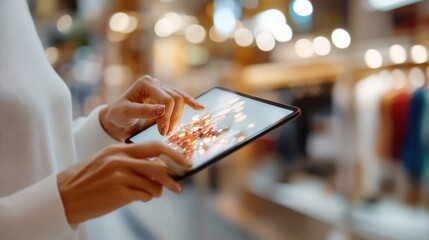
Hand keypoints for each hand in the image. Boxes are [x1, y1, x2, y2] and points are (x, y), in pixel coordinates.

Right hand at [57, 141, 190, 223]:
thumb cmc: (86, 180)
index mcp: (118, 149)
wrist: (63, 196)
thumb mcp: (105, 161)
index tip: (184, 160)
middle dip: (173, 176)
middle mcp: (121, 160)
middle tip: (178, 186)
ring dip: (158, 191)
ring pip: (155, 183)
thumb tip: (157, 168)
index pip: (153, 146)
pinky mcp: (120, 193)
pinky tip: (140, 198)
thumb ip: (129, 161)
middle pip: (159, 164)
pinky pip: (145, 195)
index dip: (172, 153)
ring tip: (153, 194)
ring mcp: (120, 176)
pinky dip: (146, 198)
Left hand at [100, 75, 203, 141]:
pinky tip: (200, 108)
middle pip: (176, 99)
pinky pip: (182, 99)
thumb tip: (163, 109)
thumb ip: (143, 111)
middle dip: (173, 118)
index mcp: (146, 83)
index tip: (162, 132)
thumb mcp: (126, 113)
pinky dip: (191, 103)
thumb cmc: (118, 115)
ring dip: (178, 117)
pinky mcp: (167, 97)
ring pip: (181, 100)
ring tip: (169, 130)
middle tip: (165, 133)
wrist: (117, 119)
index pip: (166, 99)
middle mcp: (156, 83)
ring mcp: (163, 89)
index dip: (168, 116)